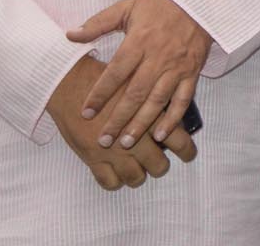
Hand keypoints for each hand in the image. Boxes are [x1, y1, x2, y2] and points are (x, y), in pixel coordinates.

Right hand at [47, 54, 196, 190]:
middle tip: (158, 162)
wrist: (71, 83)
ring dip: (139, 175)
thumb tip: (172, 111)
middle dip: (160, 166)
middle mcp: (136, 138)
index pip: (179, 141)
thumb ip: (155, 99)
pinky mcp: (93, 159)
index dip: (187, 151)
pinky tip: (117, 173)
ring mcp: (114, 153)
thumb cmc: (107, 77)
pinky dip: (115, 181)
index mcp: (151, 117)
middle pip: (158, 166)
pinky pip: (109, 182)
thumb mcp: (139, 83)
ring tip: (138, 169)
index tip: (189, 154)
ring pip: (135, 177)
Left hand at [69, 0, 211, 152]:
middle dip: (118, 118)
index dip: (100, 93)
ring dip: (141, 123)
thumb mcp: (127, 7)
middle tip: (104, 140)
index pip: (116, 72)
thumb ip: (98, 23)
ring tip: (125, 142)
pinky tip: (160, 135)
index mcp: (139, 41)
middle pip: (135, 93)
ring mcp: (176, 67)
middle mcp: (158, 57)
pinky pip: (182, 100)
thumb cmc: (159, 7)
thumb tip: (70, 35)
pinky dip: (172, 119)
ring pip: (157, 100)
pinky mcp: (191, 73)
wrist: (199, 2)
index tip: (86, 112)